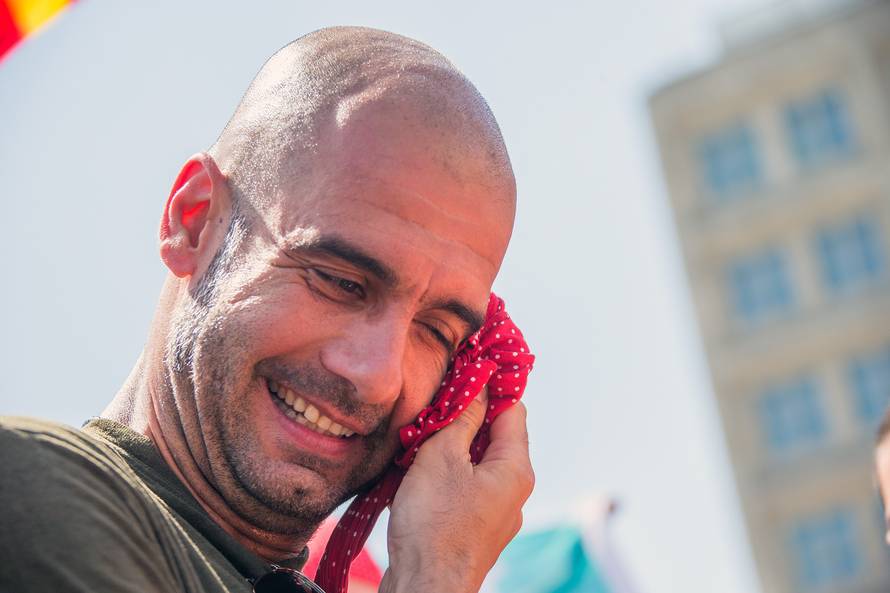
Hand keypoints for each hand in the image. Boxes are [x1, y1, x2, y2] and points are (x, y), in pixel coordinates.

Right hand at [380, 389, 534, 592]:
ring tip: (421, 439)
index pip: (514, 410)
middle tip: (435, 405)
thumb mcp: (443, 456)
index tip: (468, 370)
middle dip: (465, 418)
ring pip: (476, 463)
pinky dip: (446, 473)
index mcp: (515, 468)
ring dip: (452, 447)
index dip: (492, 386)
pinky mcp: (474, 529)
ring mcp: (496, 513)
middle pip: (495, 436)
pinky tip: (419, 472)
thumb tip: (480, 385)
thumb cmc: (435, 524)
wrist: (426, 588)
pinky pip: (465, 487)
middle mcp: (514, 491)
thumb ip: (463, 418)